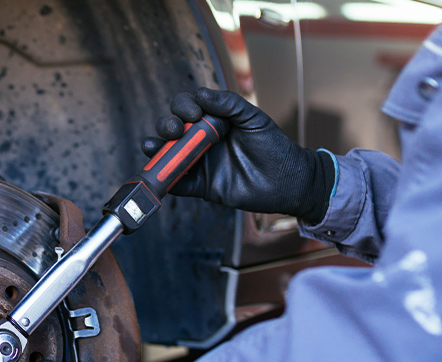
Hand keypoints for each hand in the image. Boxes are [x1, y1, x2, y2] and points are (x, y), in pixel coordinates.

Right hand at [142, 88, 335, 223]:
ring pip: (168, 155)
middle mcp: (201, 140)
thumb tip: (199, 94)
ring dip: (156, 149)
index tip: (194, 113)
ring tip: (154, 147)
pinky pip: (178, 184)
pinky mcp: (201, 186)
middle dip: (166, 125)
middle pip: (172, 129)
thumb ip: (228, 103)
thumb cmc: (273, 146)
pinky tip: (161, 174)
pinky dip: (166, 180)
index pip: (186, 107)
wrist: (287, 180)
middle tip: (175, 130)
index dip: (183, 107)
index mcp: (213, 121)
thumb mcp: (252, 118)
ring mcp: (199, 163)